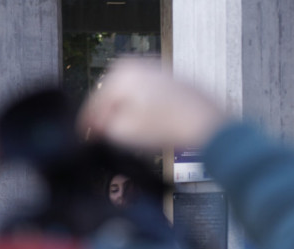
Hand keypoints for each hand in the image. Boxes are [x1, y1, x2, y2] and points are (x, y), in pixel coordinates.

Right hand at [77, 59, 227, 149]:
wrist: (209, 125)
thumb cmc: (170, 127)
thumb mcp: (124, 133)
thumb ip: (104, 127)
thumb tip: (99, 125)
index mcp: (122, 74)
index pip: (96, 101)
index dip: (88, 123)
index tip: (84, 136)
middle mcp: (140, 66)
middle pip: (115, 95)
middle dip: (110, 115)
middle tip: (106, 135)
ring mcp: (161, 71)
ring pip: (134, 95)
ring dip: (128, 112)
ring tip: (129, 134)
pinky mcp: (177, 82)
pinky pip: (153, 96)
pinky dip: (148, 109)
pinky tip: (151, 126)